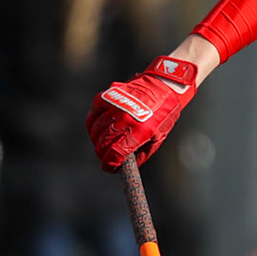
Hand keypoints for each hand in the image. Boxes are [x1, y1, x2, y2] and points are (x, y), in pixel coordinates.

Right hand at [87, 55, 198, 170]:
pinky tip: (97, 128)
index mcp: (139, 131)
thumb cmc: (163, 115)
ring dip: (96, 140)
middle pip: (103, 143)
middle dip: (102, 154)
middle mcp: (124, 118)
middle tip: (105, 157)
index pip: (115, 153)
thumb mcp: (158, 138)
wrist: (164, 87)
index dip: (109, 164)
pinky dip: (92, 123)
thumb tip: (125, 166)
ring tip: (101, 143)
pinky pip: (93, 113)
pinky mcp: (108, 95)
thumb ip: (141, 154)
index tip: (108, 168)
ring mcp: (115, 105)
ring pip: (95, 129)